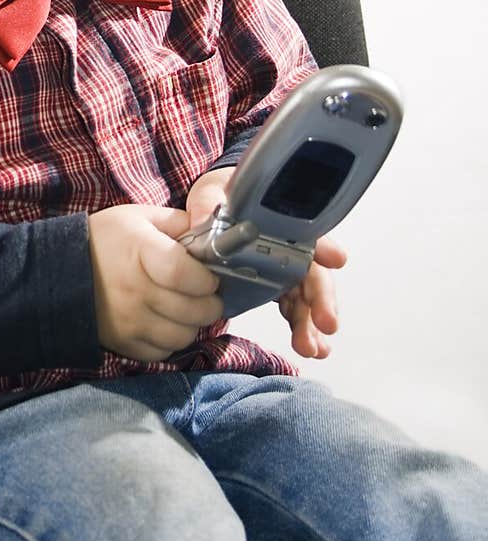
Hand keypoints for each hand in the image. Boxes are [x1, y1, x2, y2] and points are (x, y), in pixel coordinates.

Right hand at [87, 202, 223, 360]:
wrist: (57, 270)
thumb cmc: (104, 240)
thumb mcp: (139, 217)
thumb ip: (178, 222)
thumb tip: (210, 234)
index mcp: (141, 252)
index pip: (185, 275)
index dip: (206, 280)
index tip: (211, 278)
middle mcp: (135, 290)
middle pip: (191, 310)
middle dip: (210, 304)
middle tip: (208, 296)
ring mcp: (128, 321)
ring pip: (182, 336)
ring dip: (193, 324)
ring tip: (188, 310)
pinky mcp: (122, 343)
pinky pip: (162, 352)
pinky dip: (170, 340)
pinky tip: (166, 323)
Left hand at [186, 167, 346, 359]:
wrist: (211, 209)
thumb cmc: (220, 196)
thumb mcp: (210, 192)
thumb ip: (208, 202)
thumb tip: (206, 215)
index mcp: (277, 219)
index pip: (305, 231)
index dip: (322, 245)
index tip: (335, 259)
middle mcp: (289, 244)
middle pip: (312, 272)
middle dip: (322, 298)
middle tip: (326, 322)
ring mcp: (285, 268)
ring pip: (306, 297)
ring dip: (312, 323)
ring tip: (315, 348)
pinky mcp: (275, 286)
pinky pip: (293, 309)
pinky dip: (301, 328)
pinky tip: (309, 346)